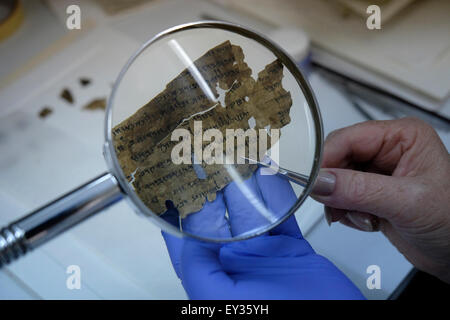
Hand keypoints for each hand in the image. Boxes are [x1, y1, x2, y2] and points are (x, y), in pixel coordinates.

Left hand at [162, 168, 363, 298]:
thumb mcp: (220, 302)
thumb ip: (198, 270)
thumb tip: (185, 237)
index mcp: (213, 277)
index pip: (187, 240)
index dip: (179, 213)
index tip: (173, 184)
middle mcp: (236, 263)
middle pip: (222, 218)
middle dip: (216, 189)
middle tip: (212, 159)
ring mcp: (264, 255)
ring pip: (253, 212)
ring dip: (248, 187)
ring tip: (242, 159)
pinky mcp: (292, 250)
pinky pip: (284, 216)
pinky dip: (280, 196)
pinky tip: (273, 176)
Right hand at [312, 118, 449, 282]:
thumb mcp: (407, 202)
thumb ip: (360, 190)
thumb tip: (319, 182)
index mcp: (401, 136)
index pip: (348, 138)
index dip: (327, 159)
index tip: (313, 183)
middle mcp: (387, 150)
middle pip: (337, 158)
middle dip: (335, 186)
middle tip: (339, 207)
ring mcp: (377, 172)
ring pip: (335, 180)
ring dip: (341, 203)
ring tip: (366, 218)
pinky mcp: (370, 192)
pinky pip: (340, 197)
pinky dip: (345, 212)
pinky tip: (368, 222)